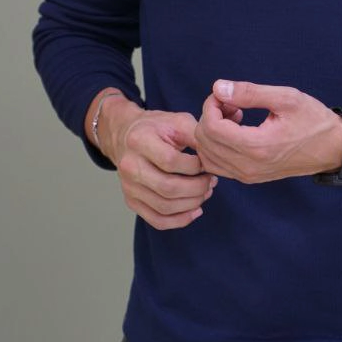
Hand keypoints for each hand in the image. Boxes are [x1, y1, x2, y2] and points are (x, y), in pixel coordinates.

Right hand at [100, 97, 216, 230]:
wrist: (127, 135)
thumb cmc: (157, 127)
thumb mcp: (177, 122)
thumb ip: (196, 136)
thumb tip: (214, 156)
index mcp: (140, 141)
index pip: (170, 161)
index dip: (195, 166)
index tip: (206, 163)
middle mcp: (129, 166)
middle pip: (168, 188)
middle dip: (197, 188)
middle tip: (211, 181)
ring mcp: (128, 186)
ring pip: (164, 206)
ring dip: (192, 203)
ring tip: (206, 192)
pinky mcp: (131, 201)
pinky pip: (157, 220)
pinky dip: (179, 220)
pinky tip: (195, 210)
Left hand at [194, 80, 341, 183]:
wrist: (332, 148)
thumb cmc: (313, 120)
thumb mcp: (285, 98)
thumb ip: (250, 93)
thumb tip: (218, 88)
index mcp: (257, 147)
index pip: (211, 128)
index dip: (211, 106)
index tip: (225, 94)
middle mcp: (248, 167)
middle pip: (204, 142)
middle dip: (210, 116)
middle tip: (231, 102)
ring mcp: (247, 175)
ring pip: (207, 156)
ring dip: (211, 132)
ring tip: (234, 115)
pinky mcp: (249, 177)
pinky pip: (217, 164)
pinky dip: (216, 145)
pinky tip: (235, 130)